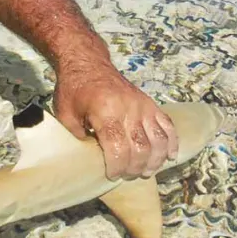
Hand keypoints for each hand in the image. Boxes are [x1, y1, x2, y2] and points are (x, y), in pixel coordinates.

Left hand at [53, 62, 178, 179]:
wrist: (88, 62)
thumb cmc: (74, 89)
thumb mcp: (65, 114)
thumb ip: (77, 137)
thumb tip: (91, 159)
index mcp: (105, 111)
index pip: (118, 147)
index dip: (117, 167)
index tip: (112, 175)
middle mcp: (128, 108)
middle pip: (140, 147)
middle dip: (135, 168)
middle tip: (126, 175)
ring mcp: (142, 105)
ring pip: (158, 139)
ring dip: (154, 160)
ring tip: (146, 171)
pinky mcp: (150, 103)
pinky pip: (167, 124)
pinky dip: (171, 142)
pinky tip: (170, 156)